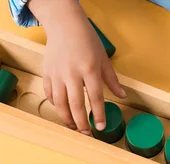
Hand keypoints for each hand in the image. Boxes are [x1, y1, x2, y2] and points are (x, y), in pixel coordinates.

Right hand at [29, 0, 125, 134]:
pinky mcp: (47, 73)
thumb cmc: (87, 41)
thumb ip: (112, 80)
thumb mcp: (103, 59)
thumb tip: (122, 96)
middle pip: (76, 105)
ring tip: (74, 126)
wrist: (65, 25)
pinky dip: (56, 106)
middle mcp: (72, 73)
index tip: (100, 127)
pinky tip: (63, 111)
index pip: (96, 98)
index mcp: (89, 69)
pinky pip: (50, 95)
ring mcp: (57, 74)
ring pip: (60, 103)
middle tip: (87, 133)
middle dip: (81, 123)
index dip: (99, 115)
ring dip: (67, 118)